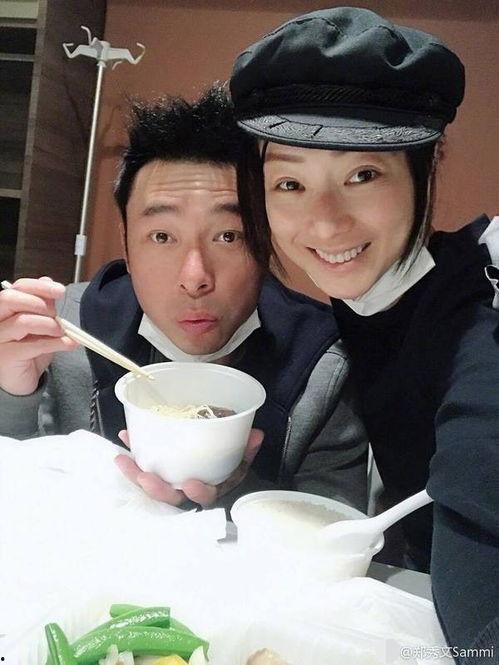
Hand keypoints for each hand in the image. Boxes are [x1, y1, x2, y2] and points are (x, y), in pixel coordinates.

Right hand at [0, 277, 77, 394]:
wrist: (21, 380)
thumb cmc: (29, 349)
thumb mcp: (40, 324)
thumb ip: (43, 305)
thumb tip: (48, 281)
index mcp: (5, 309)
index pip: (16, 288)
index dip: (39, 287)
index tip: (60, 291)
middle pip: (10, 299)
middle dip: (39, 302)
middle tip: (56, 314)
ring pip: (22, 321)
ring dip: (49, 324)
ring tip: (62, 331)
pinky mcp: (6, 356)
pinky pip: (33, 345)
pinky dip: (56, 343)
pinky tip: (69, 344)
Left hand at [114, 428, 264, 506]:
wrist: (215, 479)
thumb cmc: (226, 473)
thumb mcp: (241, 462)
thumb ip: (247, 449)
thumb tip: (255, 435)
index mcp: (210, 490)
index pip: (206, 497)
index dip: (198, 492)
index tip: (191, 484)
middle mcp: (188, 493)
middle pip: (171, 497)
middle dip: (157, 489)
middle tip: (145, 477)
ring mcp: (171, 485)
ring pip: (152, 487)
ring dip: (135, 473)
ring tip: (123, 459)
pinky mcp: (158, 475)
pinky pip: (143, 470)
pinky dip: (133, 455)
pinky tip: (126, 440)